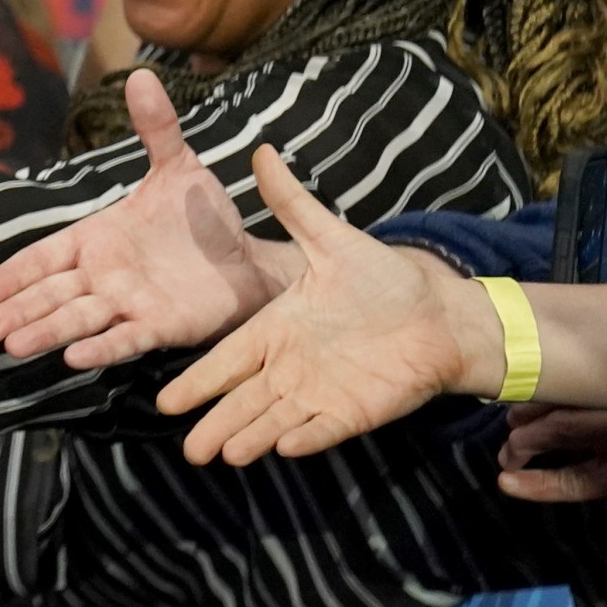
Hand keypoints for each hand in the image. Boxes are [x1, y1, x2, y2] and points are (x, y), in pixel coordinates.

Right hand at [0, 70, 290, 368]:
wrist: (251, 256)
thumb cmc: (205, 216)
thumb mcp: (179, 166)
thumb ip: (157, 127)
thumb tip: (142, 75)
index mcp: (98, 237)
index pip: (45, 257)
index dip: (13, 275)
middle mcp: (105, 274)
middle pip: (51, 294)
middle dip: (17, 310)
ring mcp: (130, 302)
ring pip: (78, 318)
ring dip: (45, 331)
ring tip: (12, 345)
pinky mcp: (161, 326)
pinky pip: (125, 338)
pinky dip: (101, 347)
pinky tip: (73, 358)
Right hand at [159, 146, 503, 465]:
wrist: (440, 313)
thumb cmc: (384, 278)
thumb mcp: (333, 238)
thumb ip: (295, 204)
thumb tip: (264, 152)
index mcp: (277, 328)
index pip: (229, 358)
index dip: (199, 379)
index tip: (166, 400)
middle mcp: (291, 366)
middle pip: (244, 400)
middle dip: (215, 422)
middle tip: (186, 449)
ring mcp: (322, 392)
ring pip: (276, 419)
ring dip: (251, 436)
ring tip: (223, 454)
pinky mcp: (356, 411)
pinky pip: (325, 427)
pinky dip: (306, 437)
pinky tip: (284, 447)